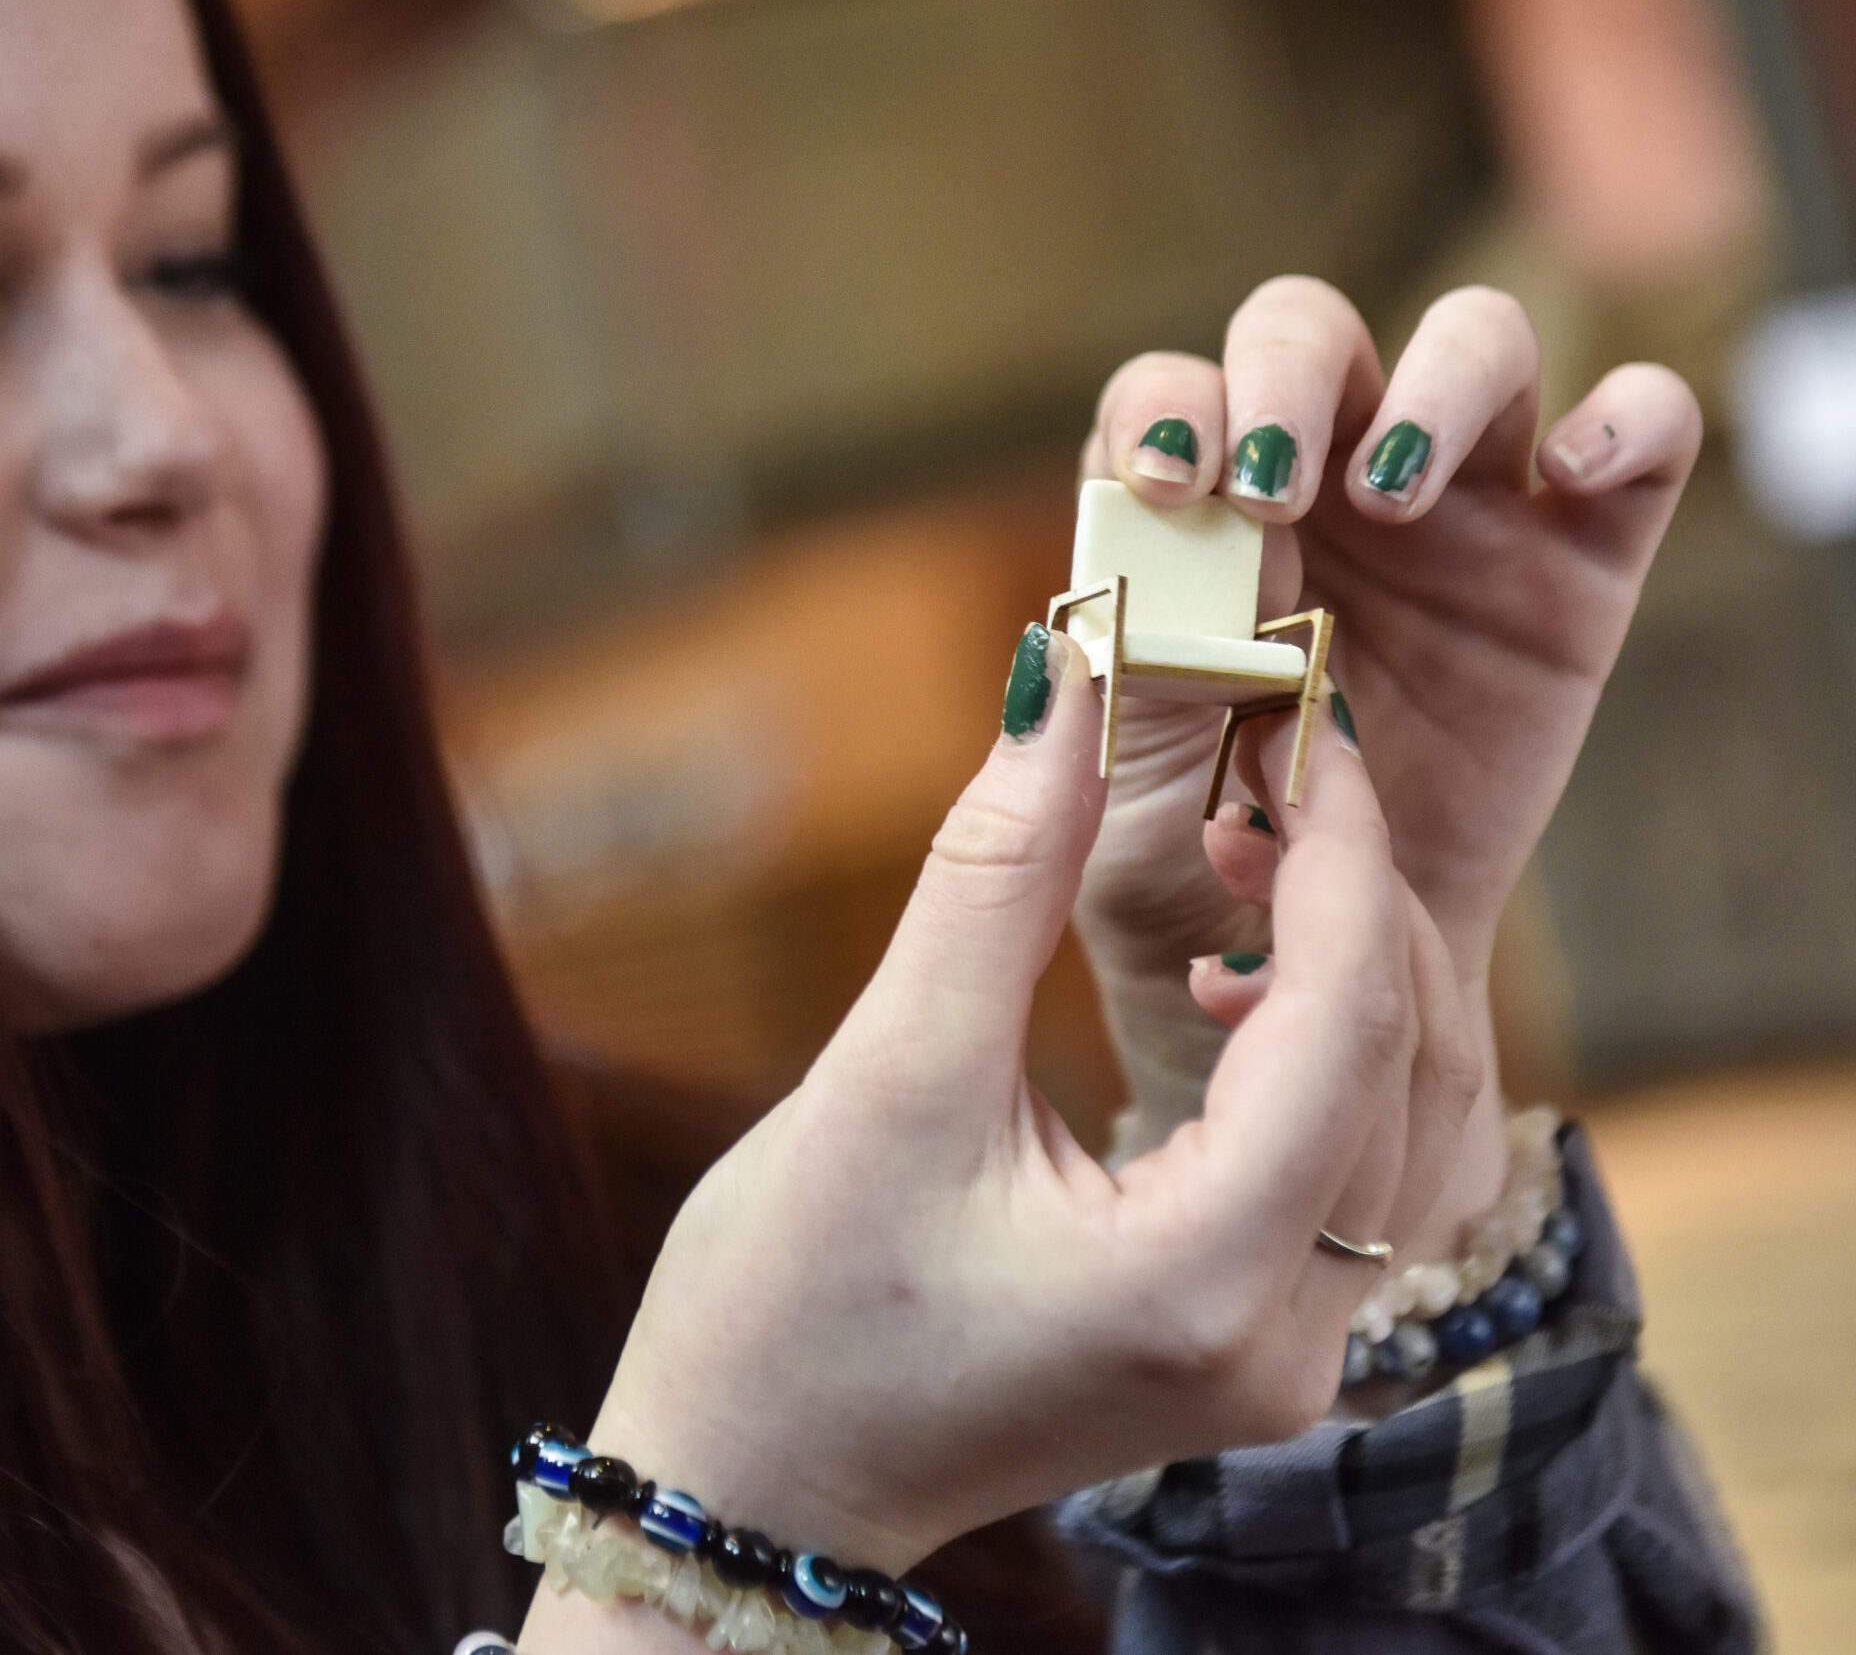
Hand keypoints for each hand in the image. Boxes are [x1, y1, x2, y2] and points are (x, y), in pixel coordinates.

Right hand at [524, 638, 1479, 1654]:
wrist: (760, 1485)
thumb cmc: (790, 1307)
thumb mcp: (888, 1076)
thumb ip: (995, 873)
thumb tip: (1070, 683)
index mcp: (1201, 1284)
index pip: (1347, 1022)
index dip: (1334, 849)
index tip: (1299, 721)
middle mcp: (1285, 1342)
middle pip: (1408, 1067)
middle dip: (1352, 894)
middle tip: (1269, 760)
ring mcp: (1283, 1356)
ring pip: (1407, 1121)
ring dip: (1352, 969)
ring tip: (1253, 853)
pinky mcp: (1253, 1340)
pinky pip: (1358, 1170)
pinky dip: (1325, 1050)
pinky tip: (1232, 978)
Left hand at [1069, 277, 1697, 1228]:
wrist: (1315, 979)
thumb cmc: (1184, 880)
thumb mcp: (1121, 799)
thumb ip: (1105, 699)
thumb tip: (1075, 627)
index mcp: (1193, 522)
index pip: (1171, 395)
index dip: (1169, 410)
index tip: (1170, 485)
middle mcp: (1322, 485)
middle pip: (1306, 333)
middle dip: (1285, 379)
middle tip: (1272, 489)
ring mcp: (1458, 512)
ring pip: (1475, 344)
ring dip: (1438, 386)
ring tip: (1395, 494)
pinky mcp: (1579, 567)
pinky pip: (1638, 433)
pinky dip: (1630, 416)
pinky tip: (1578, 469)